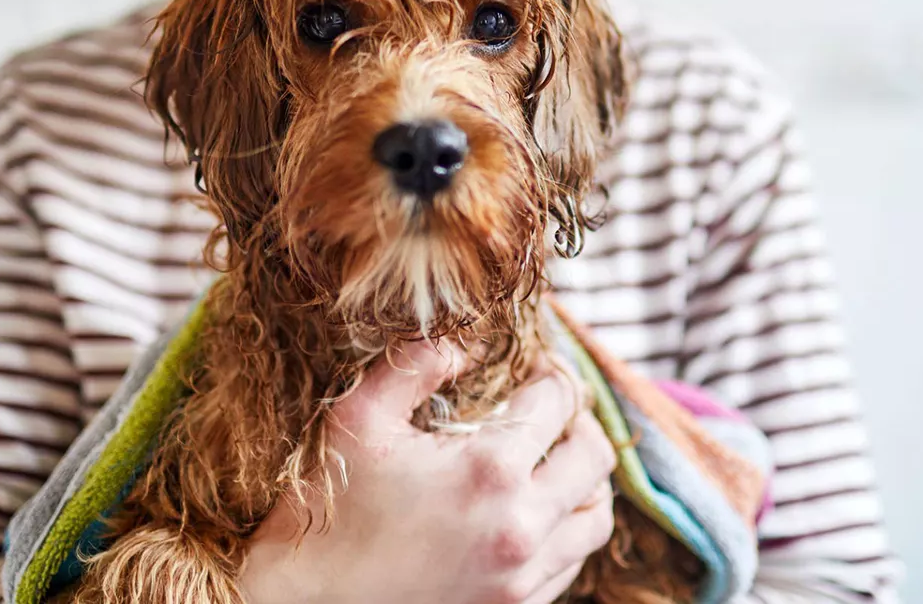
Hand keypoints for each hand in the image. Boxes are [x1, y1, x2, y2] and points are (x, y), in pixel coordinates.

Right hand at [238, 342, 617, 603]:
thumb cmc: (328, 510)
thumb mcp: (359, 419)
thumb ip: (414, 366)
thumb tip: (461, 346)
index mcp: (490, 469)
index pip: (557, 403)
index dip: (551, 373)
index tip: (535, 368)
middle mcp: (521, 525)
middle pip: (593, 458)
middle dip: (580, 422)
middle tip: (556, 410)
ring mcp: (523, 576)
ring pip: (594, 519)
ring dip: (585, 481)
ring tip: (557, 461)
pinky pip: (571, 564)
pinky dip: (566, 531)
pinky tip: (535, 513)